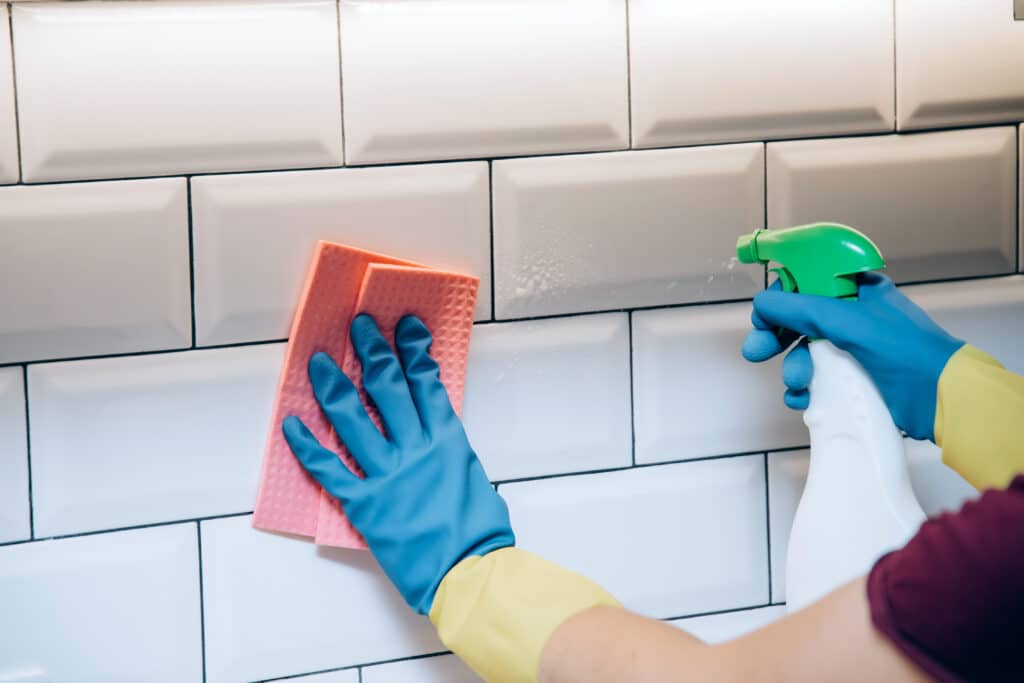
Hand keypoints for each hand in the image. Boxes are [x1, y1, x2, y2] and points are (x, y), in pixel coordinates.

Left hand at [282, 314, 513, 614]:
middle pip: (388, 388)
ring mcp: (387, 475)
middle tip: (358, 326)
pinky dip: (307, 446)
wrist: (468, 572)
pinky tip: (292, 424)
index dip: (413, 350)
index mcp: (447, 440)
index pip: (427, 382)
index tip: (403, 326)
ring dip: (333, 387)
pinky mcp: (364, 504)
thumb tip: (435, 430)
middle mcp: (415, 449)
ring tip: (320, 362)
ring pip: (353, 420)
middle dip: (372, 352)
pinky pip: (328, 470)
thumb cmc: (478, 530)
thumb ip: (449, 447)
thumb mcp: (471, 474)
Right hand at [741, 273, 963, 440]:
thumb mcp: (847, 321)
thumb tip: (761, 303)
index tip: (762, 317)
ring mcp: (853, 350)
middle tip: (754, 353)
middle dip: (776, 338)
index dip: (781, 297)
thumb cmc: (902, 351)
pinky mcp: (854, 380)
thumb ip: (800, 309)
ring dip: (793, 368)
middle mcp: (853, 316)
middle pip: (799, 321)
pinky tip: (802, 400)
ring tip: (797, 384)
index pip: (807, 282)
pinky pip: (817, 380)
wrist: (941, 399)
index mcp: (857, 291)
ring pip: (805, 353)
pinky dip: (805, 390)